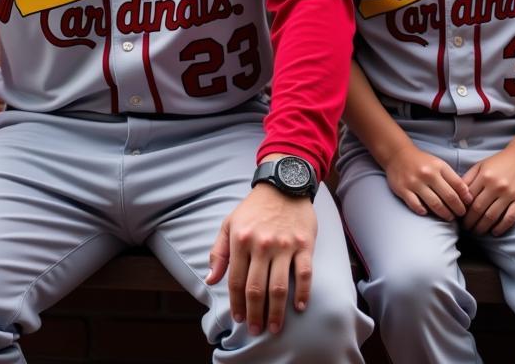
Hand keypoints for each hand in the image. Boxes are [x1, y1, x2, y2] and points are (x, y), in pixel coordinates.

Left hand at [205, 184, 316, 335]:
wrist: (283, 184)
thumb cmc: (254, 207)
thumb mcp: (229, 223)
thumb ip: (219, 252)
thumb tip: (210, 279)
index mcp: (241, 240)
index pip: (236, 282)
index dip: (236, 304)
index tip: (238, 319)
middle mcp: (262, 245)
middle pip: (256, 289)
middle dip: (254, 314)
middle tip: (256, 329)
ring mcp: (284, 245)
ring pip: (279, 287)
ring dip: (276, 312)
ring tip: (274, 327)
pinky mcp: (304, 244)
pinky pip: (305, 274)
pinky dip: (303, 293)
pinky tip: (300, 307)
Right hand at [383, 143, 471, 219]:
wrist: (398, 154)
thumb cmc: (422, 162)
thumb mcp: (439, 164)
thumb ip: (452, 178)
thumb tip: (467, 196)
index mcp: (439, 167)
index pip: (458, 184)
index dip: (466, 197)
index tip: (469, 205)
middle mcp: (428, 174)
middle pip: (449, 196)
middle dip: (458, 209)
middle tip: (461, 214)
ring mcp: (415, 182)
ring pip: (434, 204)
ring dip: (444, 213)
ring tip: (449, 217)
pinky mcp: (403, 189)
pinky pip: (416, 205)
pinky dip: (423, 211)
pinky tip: (427, 213)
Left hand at [461, 146, 514, 236]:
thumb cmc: (499, 162)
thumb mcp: (480, 165)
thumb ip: (468, 179)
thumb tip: (456, 194)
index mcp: (484, 176)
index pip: (469, 198)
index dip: (462, 210)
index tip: (458, 217)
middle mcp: (496, 186)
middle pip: (478, 209)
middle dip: (470, 222)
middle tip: (466, 229)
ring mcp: (509, 194)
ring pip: (492, 216)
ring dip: (482, 228)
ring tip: (477, 232)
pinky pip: (510, 218)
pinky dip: (501, 227)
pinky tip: (495, 233)